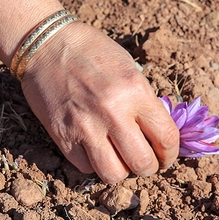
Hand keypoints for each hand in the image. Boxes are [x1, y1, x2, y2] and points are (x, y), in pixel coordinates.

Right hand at [0, 0, 178, 181]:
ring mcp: (85, 127)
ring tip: (120, 160)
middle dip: (149, 168)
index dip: (171, 154)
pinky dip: (94, 164)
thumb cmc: (92, 51)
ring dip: (121, 171)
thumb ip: (144, 101)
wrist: (47, 44)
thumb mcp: (129, 68)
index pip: (167, 138)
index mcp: (136, 91)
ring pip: (113, 175)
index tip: (167, 157)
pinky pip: (86, 168)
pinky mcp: (62, 136)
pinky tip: (95, 150)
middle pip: (143, 164)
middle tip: (146, 162)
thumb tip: (158, 134)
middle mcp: (113, 112)